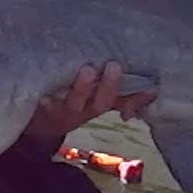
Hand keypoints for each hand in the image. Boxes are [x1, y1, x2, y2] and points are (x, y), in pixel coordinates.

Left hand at [22, 62, 155, 144]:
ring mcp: (63, 111)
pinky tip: (45, 96)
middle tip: (115, 66)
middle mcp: (84, 110)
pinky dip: (46, 103)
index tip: (151, 87)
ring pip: (75, 102)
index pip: (121, 101)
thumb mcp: (97, 101)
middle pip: (100, 103)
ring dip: (82, 88)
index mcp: (98, 106)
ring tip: (87, 69)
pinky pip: (44, 108)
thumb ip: (123, 95)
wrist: (39, 126)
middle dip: (109, 86)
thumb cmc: (74, 104)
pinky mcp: (41, 111)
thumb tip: (153, 90)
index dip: (136, 97)